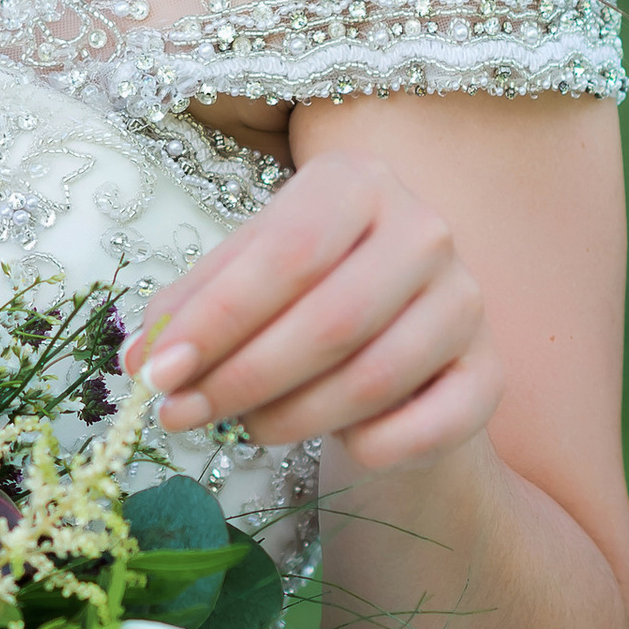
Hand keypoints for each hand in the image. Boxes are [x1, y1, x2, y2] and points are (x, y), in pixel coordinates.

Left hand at [126, 151, 503, 470]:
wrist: (395, 347)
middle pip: (329, 319)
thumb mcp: (243, 280)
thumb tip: (139, 358)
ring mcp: (466, 302)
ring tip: (243, 426)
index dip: (216, 320)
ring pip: (372, 378)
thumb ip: (193, 309)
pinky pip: (426, 427)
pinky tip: (332, 443)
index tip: (155, 373)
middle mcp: (424, 231)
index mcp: (357, 183)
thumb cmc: (302, 299)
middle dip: (241, 378)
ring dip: (290, 417)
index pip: (284, 253)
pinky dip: (368, 446)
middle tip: (180, 416)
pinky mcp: (489, 374)